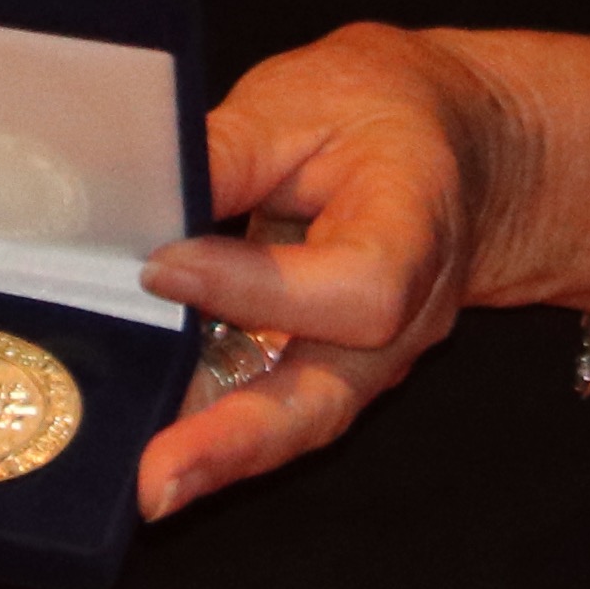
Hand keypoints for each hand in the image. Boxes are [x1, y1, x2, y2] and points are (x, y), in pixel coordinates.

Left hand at [126, 22, 526, 519]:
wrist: (453, 150)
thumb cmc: (374, 114)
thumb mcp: (305, 101)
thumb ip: (228, 152)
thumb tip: (136, 198)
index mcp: (413, 232)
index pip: (352, 288)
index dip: (257, 286)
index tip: (161, 265)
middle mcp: (404, 320)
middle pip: (328, 399)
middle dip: (238, 442)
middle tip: (156, 482)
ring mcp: (371, 361)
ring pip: (298, 422)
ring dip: (219, 456)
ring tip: (145, 487)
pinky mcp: (329, 371)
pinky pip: (273, 408)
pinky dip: (213, 428)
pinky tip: (146, 437)